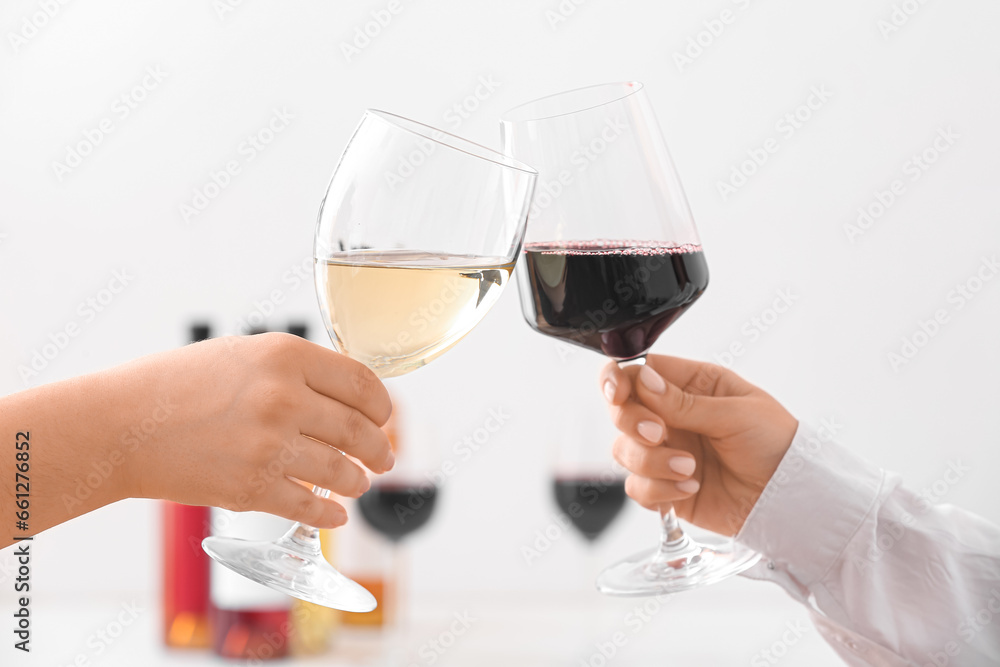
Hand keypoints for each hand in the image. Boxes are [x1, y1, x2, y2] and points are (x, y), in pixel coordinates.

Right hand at [110, 333, 392, 527]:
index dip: (383, 406)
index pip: (362, 383)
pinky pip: (310, 507)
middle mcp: (283, 397)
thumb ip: (297, 370)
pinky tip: (336, 514)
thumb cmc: (178, 385)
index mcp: (285, 356)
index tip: (385, 418)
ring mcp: (269, 445)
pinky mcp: (252, 488)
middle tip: (384, 458)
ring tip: (358, 484)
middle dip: (380, 450)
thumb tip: (349, 394)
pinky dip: (330, 514)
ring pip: (341, 472)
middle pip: (359, 430)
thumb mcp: (245, 354)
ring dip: (357, 482)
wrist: (121, 425)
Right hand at [600, 355, 796, 534]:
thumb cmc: (776, 444)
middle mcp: (672, 416)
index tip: (619, 394)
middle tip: (660, 434)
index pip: (637, 372)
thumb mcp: (736, 413)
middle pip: (621, 411)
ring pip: (624, 451)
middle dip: (633, 423)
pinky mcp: (665, 486)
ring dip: (651, 462)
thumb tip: (642, 379)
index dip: (618, 380)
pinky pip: (636, 487)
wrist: (789, 497)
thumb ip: (684, 401)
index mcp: (690, 385)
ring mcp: (666, 452)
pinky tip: (689, 487)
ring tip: (690, 469)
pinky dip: (658, 490)